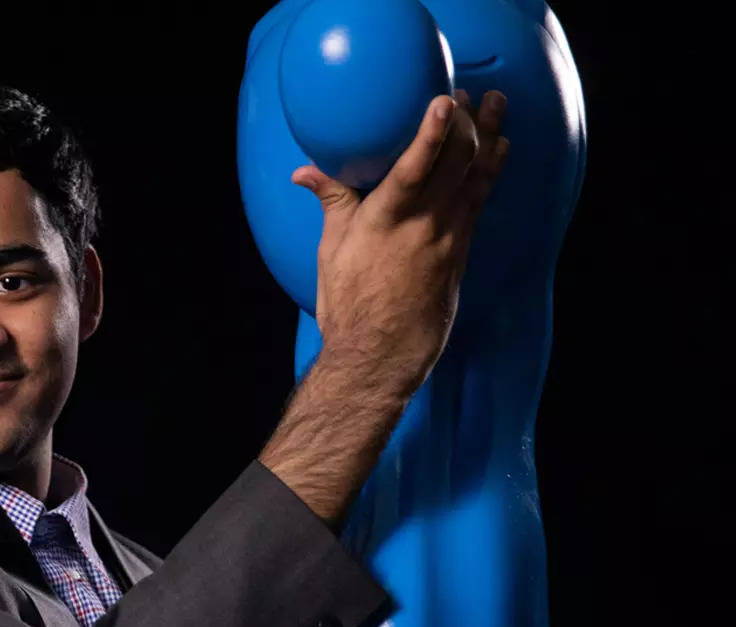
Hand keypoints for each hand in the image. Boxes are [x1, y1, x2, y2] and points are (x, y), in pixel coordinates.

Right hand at [291, 88, 509, 397]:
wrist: (378, 354)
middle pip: (455, 163)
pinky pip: (479, 201)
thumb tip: (305, 171)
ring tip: (497, 106)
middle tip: (468, 95)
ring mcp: (448, 238)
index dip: (432, 131)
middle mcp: (423, 226)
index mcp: (384, 221)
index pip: (415, 167)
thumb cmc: (347, 305)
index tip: (444, 100)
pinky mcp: (460, 252)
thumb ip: (331, 202)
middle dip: (466, 123)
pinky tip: (499, 152)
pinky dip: (490, 171)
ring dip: (489, 137)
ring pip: (475, 177)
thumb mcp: (331, 250)